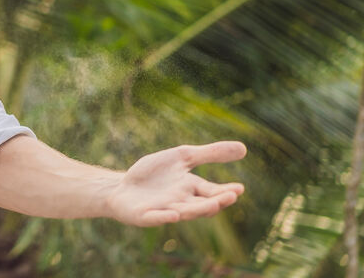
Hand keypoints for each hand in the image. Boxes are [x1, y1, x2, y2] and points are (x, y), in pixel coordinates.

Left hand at [104, 141, 246, 226]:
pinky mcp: (144, 216)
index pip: (212, 192)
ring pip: (183, 213)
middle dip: (215, 202)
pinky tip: (173, 215)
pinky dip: (164, 217)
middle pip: (201, 205)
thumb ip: (210, 153)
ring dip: (196, 210)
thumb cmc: (154, 174)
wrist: (122, 187)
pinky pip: (155, 218)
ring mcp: (163, 210)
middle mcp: (181, 202)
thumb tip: (244, 148)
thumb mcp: (182, 157)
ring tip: (211, 205)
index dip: (225, 191)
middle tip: (230, 197)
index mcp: (192, 189)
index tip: (239, 189)